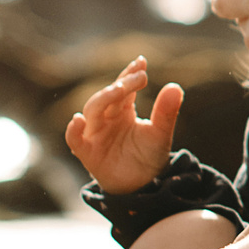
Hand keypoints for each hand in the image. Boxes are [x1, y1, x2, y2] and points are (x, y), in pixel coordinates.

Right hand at [62, 56, 180, 193]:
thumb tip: (176, 86)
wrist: (143, 186)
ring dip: (104, 98)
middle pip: (107, 96)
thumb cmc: (148, 156)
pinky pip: (74, 139)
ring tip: (120, 89)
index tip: (141, 62)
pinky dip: (73, 130)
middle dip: (122, 84)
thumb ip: (166, 112)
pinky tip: (78, 120)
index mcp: (122, 110)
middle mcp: (106, 118)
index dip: (130, 74)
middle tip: (139, 77)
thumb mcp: (161, 133)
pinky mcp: (87, 152)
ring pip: (92, 110)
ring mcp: (95, 134)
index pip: (123, 87)